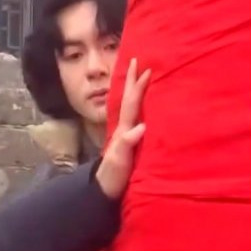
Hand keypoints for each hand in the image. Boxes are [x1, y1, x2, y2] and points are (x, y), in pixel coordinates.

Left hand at [95, 57, 149, 200]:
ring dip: (136, 90)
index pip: (132, 103)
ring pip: (132, 107)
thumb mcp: (120, 161)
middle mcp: (125, 129)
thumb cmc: (113, 177)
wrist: (105, 191)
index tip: (145, 67)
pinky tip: (145, 105)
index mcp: (124, 130)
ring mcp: (127, 136)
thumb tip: (142, 126)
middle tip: (138, 60)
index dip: (138, 86)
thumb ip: (128, 144)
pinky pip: (137, 119)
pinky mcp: (131, 144)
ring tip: (141, 76)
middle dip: (133, 80)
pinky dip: (141, 107)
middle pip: (129, 100)